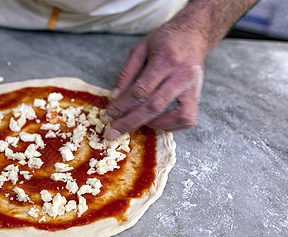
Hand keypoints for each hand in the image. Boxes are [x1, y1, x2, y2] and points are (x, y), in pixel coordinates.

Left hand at [102, 20, 207, 139]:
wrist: (194, 34)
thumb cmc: (164, 41)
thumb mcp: (140, 49)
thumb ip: (126, 73)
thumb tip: (114, 98)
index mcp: (165, 59)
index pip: (140, 90)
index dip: (121, 106)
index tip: (107, 116)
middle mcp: (181, 75)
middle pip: (154, 106)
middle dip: (130, 122)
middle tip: (112, 134)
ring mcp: (192, 86)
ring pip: (175, 116)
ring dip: (153, 125)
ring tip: (136, 124)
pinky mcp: (197, 95)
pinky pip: (187, 119)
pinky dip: (170, 125)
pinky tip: (155, 121)